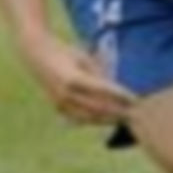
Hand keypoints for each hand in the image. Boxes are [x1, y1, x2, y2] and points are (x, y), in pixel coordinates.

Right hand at [20, 31, 136, 125]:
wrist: (37, 55)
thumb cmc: (65, 52)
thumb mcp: (84, 57)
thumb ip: (98, 73)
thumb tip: (115, 88)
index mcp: (74, 79)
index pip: (104, 90)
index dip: (121, 95)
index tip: (135, 98)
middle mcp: (67, 94)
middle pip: (98, 107)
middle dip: (117, 111)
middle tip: (134, 112)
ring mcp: (61, 103)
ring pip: (89, 117)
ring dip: (107, 119)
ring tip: (122, 118)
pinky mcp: (57, 107)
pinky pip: (78, 118)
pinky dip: (93, 120)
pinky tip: (105, 120)